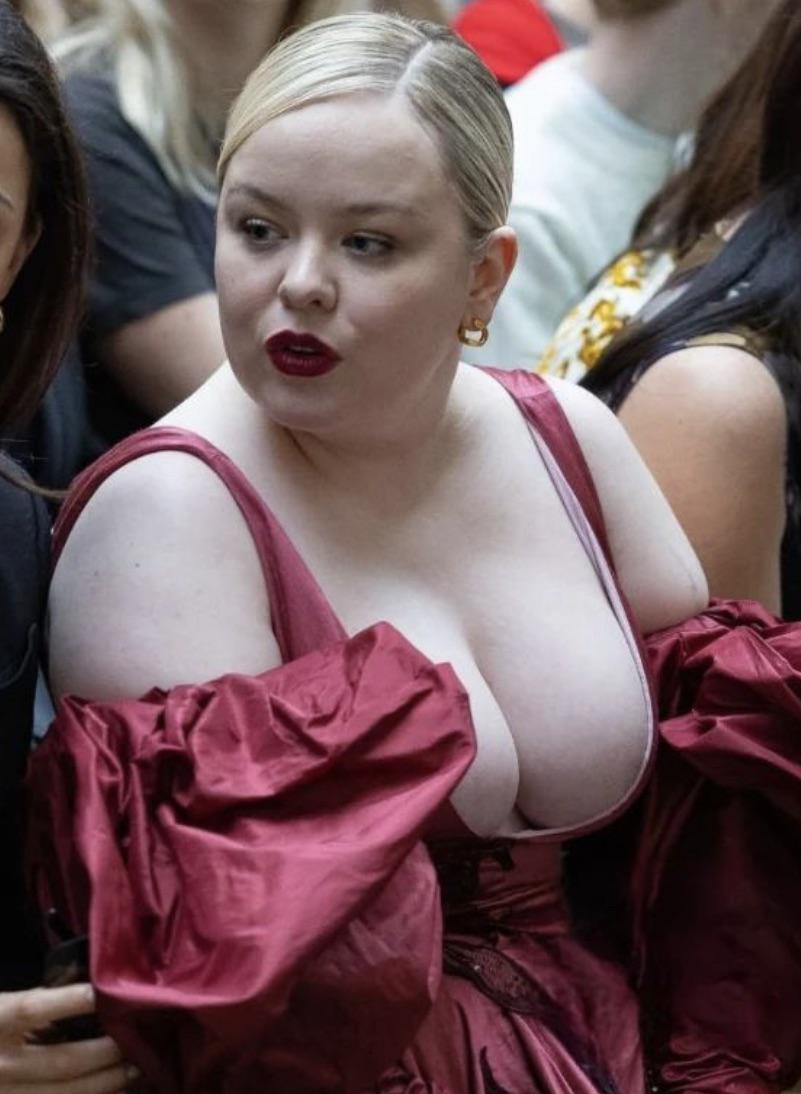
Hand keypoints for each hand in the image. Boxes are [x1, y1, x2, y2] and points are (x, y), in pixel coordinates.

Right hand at [0, 983, 135, 1091]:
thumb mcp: (0, 1004)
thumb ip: (35, 1000)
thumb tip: (89, 989)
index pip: (35, 1008)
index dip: (73, 1000)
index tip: (107, 992)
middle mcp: (0, 1064)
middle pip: (61, 1062)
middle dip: (106, 1053)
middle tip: (141, 1040)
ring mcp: (7, 1093)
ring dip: (105, 1084)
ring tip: (137, 1069)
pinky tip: (111, 1092)